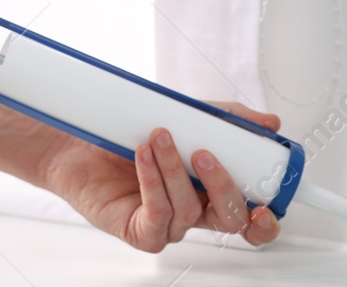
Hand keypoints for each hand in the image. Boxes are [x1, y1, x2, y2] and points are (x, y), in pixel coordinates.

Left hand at [39, 102, 283, 251]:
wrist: (77, 141)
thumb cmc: (130, 131)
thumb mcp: (186, 115)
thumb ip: (228, 119)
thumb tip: (269, 123)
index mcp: (211, 191)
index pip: (250, 217)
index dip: (265, 220)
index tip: (267, 204)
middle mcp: (193, 212)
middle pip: (229, 218)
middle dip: (221, 185)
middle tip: (203, 153)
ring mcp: (168, 225)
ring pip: (188, 211)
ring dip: (174, 170)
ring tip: (159, 137)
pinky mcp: (140, 231)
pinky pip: (156, 215)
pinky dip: (152, 182)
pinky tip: (143, 157)